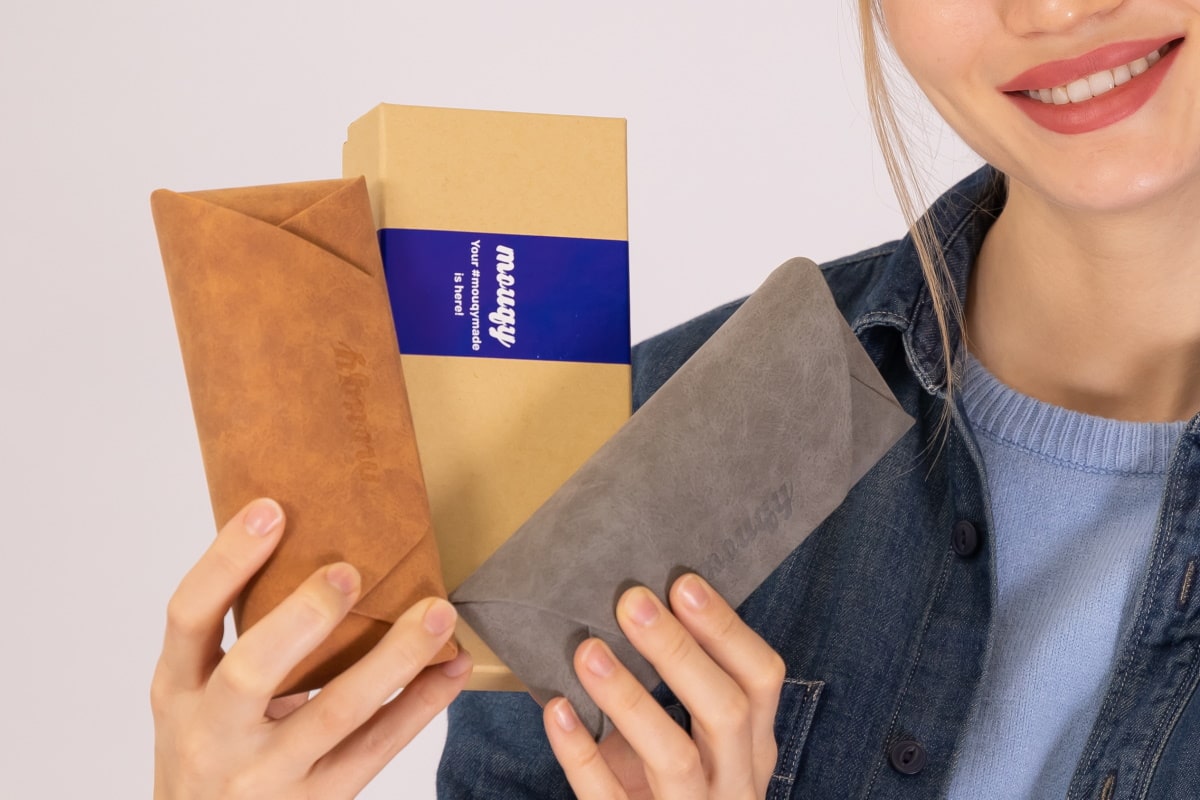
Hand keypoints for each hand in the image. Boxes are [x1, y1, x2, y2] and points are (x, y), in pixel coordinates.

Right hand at [150, 498, 471, 798]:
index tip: (271, 509)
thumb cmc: (214, 753)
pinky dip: (420, 704)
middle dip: (304, 615)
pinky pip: (377, 748)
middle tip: (349, 571)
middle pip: (253, 670)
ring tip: (437, 612)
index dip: (226, 560)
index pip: (188, 616)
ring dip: (394, 656)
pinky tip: (449, 668)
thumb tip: (317, 549)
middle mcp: (213, 733)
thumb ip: (243, 641)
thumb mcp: (200, 699)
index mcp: (178, 690)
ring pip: (336, 710)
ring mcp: (265, 775)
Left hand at [542, 574, 784, 798]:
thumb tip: (638, 603)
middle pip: (725, 711)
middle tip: (632, 603)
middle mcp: (735, 782)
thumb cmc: (671, 784)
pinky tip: (558, 710)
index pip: (761, 679)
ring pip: (674, 758)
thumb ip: (683, 686)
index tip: (683, 583)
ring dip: (629, 698)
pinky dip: (581, 753)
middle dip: (679, 651)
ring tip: (588, 651)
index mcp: (753, 745)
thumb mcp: (696, 739)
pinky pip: (608, 798)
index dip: (726, 629)